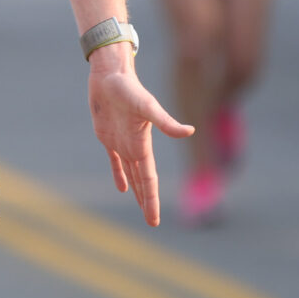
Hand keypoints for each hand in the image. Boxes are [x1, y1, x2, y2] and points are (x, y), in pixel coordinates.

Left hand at [87, 44, 192, 225]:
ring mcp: (122, 143)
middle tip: (152, 222)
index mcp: (143, 145)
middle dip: (147, 201)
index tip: (155, 221)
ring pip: (131, 173)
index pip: (150, 179)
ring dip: (137, 190)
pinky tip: (122, 187)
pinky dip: (119, 174)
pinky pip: (114, 161)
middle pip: (143, 181)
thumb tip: (190, 131)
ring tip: (141, 207)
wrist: (110, 75)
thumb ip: (166, 122)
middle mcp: (134, 147)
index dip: (152, 200)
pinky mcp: (108, 137)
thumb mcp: (147, 107)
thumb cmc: (128, 88)